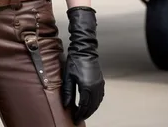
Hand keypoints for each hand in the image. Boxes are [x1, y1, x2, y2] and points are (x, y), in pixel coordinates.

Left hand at [62, 6, 104, 124]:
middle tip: (79, 118)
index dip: (79, 114)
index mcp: (87, 87)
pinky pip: (100, 97)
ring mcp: (100, 85)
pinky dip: (96, 102)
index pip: (84, 106)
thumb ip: (67, 92)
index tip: (75, 118)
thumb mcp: (68, 77)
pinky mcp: (101, 81)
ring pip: (97, 102)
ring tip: (84, 112)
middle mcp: (96, 88)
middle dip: (86, 113)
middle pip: (92, 106)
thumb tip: (66, 105)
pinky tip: (91, 103)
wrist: (84, 50)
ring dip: (91, 109)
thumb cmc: (75, 61)